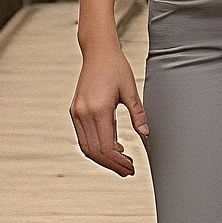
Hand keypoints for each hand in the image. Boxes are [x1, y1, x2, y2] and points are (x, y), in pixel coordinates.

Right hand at [70, 39, 149, 175]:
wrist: (98, 52)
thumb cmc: (116, 67)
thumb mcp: (131, 91)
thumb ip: (138, 115)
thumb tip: (146, 135)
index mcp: (98, 109)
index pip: (106, 147)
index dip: (119, 162)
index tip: (131, 168)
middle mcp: (84, 113)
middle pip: (95, 151)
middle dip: (112, 165)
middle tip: (128, 170)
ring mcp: (77, 113)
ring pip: (86, 147)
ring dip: (103, 158)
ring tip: (121, 162)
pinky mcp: (75, 111)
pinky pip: (83, 137)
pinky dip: (96, 147)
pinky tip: (112, 147)